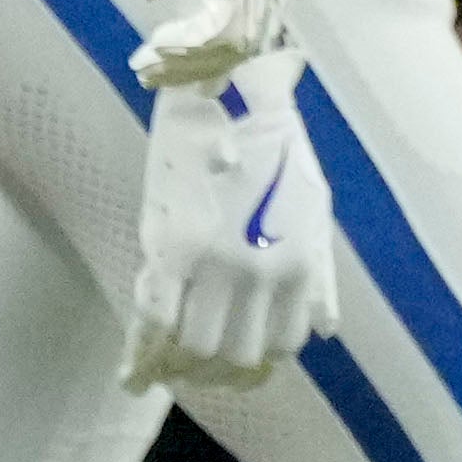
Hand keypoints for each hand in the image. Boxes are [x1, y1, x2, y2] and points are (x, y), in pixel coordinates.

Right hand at [124, 52, 342, 394]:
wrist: (231, 94)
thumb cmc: (275, 148)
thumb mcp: (313, 210)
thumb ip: (318, 274)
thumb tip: (327, 331)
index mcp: (299, 263)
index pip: (284, 343)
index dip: (260, 354)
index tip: (239, 353)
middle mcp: (262, 272)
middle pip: (239, 354)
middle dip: (219, 364)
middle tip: (196, 361)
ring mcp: (215, 264)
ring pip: (196, 347)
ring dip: (181, 361)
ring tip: (167, 360)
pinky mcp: (170, 248)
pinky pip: (155, 319)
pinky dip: (143, 350)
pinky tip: (134, 367)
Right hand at [125, 0, 305, 90]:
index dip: (238, 29)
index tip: (211, 51)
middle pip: (256, 24)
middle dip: (215, 60)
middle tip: (180, 79)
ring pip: (235, 35)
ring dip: (192, 62)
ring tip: (158, 74)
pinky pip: (213, 29)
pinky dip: (182, 50)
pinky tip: (154, 58)